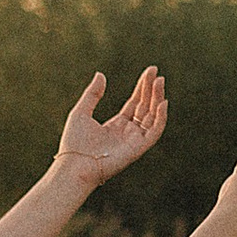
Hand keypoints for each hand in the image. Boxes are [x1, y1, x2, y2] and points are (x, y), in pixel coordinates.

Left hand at [57, 67, 167, 189]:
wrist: (74, 165)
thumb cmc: (74, 143)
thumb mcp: (81, 112)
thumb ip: (92, 94)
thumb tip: (101, 74)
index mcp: (116, 125)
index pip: (135, 103)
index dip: (143, 87)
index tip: (150, 71)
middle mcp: (128, 132)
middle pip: (145, 107)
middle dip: (152, 90)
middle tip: (157, 72)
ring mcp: (134, 140)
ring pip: (152, 116)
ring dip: (158, 99)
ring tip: (160, 81)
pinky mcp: (138, 148)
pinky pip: (154, 132)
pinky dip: (161, 118)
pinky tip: (162, 103)